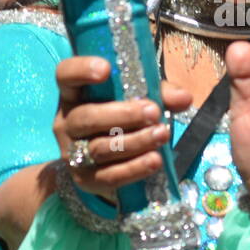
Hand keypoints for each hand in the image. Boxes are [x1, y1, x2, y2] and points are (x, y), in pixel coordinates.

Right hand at [52, 55, 192, 203]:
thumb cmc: (124, 120)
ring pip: (100, 148)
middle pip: (86, 117)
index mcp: (75, 94)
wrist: (106, 165)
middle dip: (122, 114)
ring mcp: (73, 152)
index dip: (81, 70)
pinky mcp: (85, 179)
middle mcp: (67, 122)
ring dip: (135, 141)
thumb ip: (159, 94)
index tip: (106, 69)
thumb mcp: (140, 99)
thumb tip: (183, 97)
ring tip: (161, 134)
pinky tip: (155, 161)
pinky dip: (134, 169)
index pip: (66, 75)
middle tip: (153, 112)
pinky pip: (108, 176)